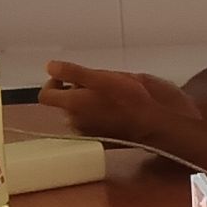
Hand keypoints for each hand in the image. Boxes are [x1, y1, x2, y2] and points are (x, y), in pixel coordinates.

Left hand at [40, 60, 166, 143]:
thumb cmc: (134, 97)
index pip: (45, 95)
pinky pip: (94, 123)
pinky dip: (100, 115)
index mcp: (73, 105)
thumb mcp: (104, 76)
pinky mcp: (105, 139)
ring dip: (90, 102)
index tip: (70, 76)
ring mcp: (90, 133)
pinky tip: (117, 109)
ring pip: (80, 113)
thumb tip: (50, 67)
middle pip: (65, 104)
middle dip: (77, 91)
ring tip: (113, 95)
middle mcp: (76, 122)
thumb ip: (74, 72)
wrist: (161, 123)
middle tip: (101, 82)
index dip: (54, 82)